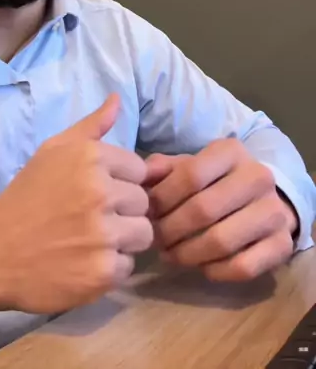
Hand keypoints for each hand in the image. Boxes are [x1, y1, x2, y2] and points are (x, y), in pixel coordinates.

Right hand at [0, 95, 152, 319]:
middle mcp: (99, 192)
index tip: (96, 193)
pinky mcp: (102, 272)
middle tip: (91, 219)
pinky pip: (129, 266)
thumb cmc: (26, 197)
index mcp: (90, 158)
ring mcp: (102, 234)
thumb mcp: (53, 151)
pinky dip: (110, 269)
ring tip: (93, 241)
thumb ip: (91, 126)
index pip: (139, 169)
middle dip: (123, 211)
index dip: (121, 182)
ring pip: (143, 234)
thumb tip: (118, 98)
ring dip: (123, 241)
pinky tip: (85, 263)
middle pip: (143, 202)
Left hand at [145, 139, 296, 281]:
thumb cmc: (215, 182)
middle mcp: (257, 177)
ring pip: (221, 241)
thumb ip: (162, 169)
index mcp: (231, 151)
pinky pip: (243, 267)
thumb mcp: (190, 166)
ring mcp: (274, 211)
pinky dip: (215, 271)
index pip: (191, 174)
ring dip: (187, 253)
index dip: (163, 198)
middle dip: (170, 229)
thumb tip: (140, 176)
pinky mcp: (282, 244)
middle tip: (154, 239)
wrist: (263, 199)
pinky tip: (200, 267)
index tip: (146, 213)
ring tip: (169, 255)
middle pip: (203, 209)